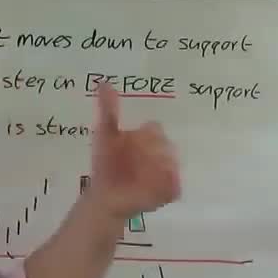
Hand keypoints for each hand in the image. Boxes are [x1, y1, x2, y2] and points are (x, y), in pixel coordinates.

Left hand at [86, 83, 180, 218]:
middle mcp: (162, 151)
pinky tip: (145, 189)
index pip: (155, 128)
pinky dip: (162, 187)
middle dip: (149, 152)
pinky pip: (174, 186)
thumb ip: (107, 110)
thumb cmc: (105, 163)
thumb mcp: (104, 134)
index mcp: (148, 136)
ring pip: (171, 164)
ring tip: (135, 177)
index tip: (129, 142)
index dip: (142, 135)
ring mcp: (168, 171)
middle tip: (131, 162)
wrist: (105, 195)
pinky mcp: (171, 191)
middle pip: (166, 145)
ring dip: (153, 169)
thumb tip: (103, 82)